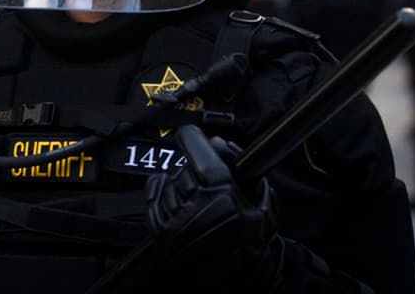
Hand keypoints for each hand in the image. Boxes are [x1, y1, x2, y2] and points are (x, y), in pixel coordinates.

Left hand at [145, 124, 281, 291]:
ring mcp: (176, 219)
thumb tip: (218, 142)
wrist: (233, 281)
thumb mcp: (261, 202)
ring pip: (168, 180)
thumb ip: (242, 168)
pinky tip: (175, 197)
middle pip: (183, 166)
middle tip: (205, 181)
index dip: (193, 138)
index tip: (191, 135)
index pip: (198, 150)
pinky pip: (153, 195)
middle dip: (192, 168)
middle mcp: (196, 205)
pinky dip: (160, 190)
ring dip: (178, 182)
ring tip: (195, 198)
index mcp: (223, 194)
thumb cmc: (251, 242)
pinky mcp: (160, 230)